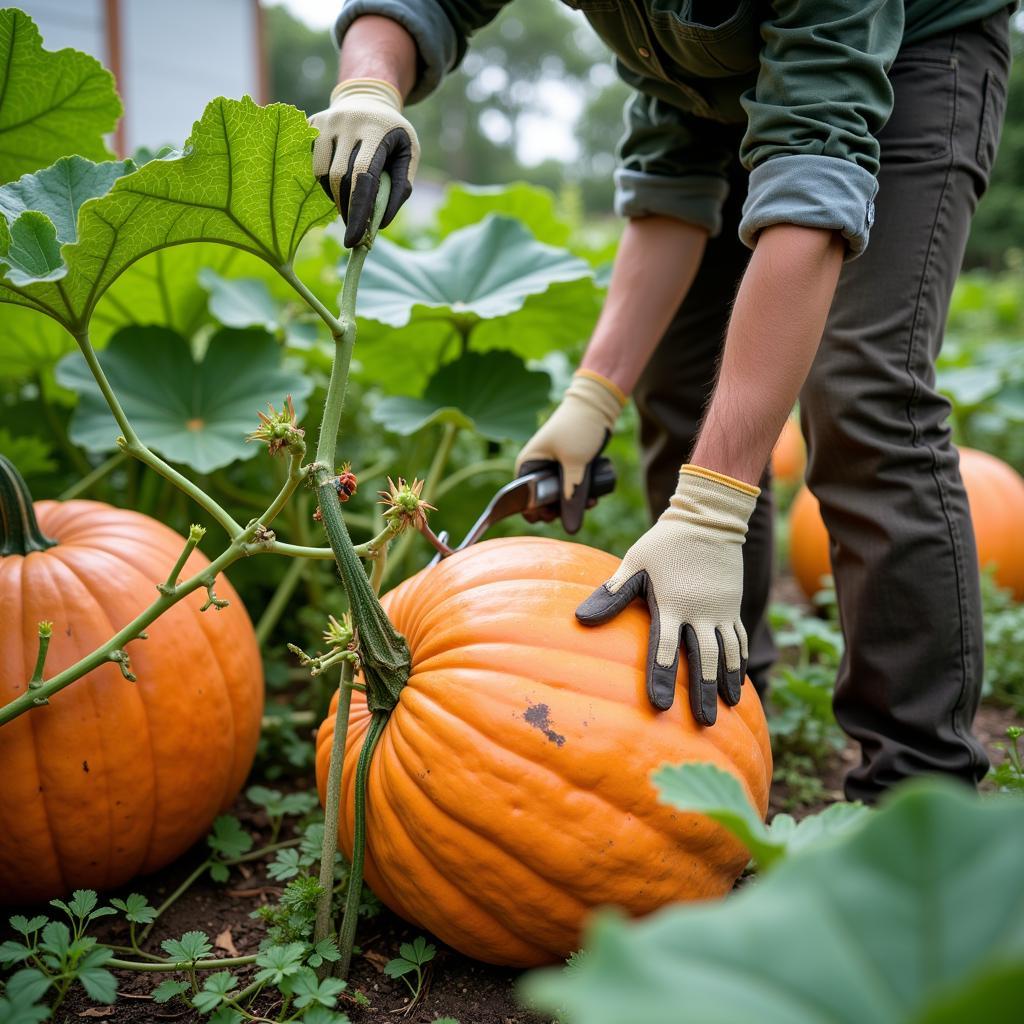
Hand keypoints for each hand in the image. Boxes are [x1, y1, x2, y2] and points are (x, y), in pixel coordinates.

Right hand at [309, 78, 419, 247]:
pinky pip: (311, 164)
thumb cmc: (393, 135)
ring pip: (322, 174)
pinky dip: (324, 183)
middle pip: (340, 178)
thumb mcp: (409, 155)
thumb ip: (402, 188)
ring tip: (349, 201)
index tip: (355, 240)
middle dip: (347, 209)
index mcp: (376, 129)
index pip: (363, 176)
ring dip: (334, 197)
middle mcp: (347, 121)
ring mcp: (326, 121)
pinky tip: (337, 182)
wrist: (368, 98)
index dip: (358, 210)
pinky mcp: (311, 124)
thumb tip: (380, 223)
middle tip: (355, 228)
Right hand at [515, 371, 624, 532]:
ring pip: (559, 496)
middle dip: (562, 510)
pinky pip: (570, 488)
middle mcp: (536, 468)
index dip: (537, 513)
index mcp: (527, 466)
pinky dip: (580, 494)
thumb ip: (572, 496)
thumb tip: (571, 529)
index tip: (556, 517)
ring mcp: (552, 468)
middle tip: (580, 510)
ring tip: (591, 502)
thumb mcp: (576, 464)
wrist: (598, 405)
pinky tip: (593, 498)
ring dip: (574, 504)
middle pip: (542, 502)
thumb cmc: (579, 428)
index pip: (522, 500)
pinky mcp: (567, 467)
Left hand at [575, 466, 758, 723]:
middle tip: (704, 724)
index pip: (664, 647)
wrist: (710, 518)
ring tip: (726, 709)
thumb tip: (580, 620)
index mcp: (672, 603)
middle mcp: (700, 611)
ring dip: (726, 683)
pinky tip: (738, 683)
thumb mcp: (635, 562)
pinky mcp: (734, 607)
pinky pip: (739, 640)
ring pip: (727, 653)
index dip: (662, 677)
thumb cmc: (664, 542)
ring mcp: (721, 611)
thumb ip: (612, 593)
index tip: (661, 706)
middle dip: (703, 692)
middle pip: (703, 659)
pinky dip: (739, 662)